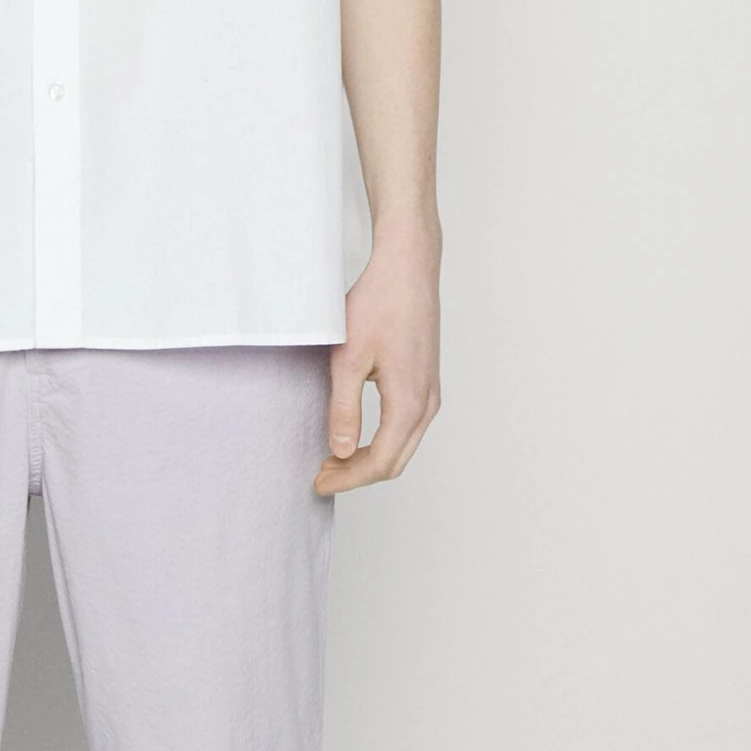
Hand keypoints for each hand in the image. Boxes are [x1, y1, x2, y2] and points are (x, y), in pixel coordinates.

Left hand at [314, 222, 441, 495]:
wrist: (407, 267)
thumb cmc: (379, 304)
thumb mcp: (348, 357)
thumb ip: (343, 408)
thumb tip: (341, 451)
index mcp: (409, 403)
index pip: (380, 463)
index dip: (348, 479)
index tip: (319, 483)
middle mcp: (427, 403)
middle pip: (395, 461)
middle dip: (358, 474)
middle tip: (323, 474)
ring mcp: (431, 392)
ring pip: (403, 445)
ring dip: (371, 457)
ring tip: (334, 456)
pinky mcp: (426, 379)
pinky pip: (408, 425)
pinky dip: (383, 439)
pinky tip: (358, 431)